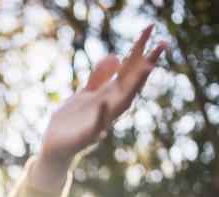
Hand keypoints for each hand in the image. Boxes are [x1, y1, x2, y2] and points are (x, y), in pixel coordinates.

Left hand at [33, 23, 168, 188]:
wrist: (55, 145)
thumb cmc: (72, 120)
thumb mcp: (85, 92)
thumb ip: (99, 77)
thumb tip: (116, 57)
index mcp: (110, 94)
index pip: (129, 69)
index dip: (140, 49)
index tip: (152, 28)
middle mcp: (111, 105)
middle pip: (132, 82)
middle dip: (148, 63)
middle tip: (163, 43)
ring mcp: (102, 120)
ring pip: (122, 103)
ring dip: (134, 86)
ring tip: (146, 67)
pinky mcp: (88, 135)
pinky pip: (97, 124)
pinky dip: (101, 114)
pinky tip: (104, 102)